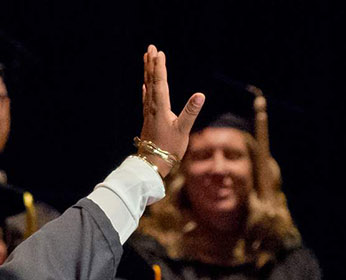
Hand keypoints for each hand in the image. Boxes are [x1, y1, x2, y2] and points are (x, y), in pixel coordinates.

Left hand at [137, 45, 205, 178]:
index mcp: (160, 108)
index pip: (160, 83)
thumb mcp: (183, 130)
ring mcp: (149, 113)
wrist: (151, 165)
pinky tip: (145, 86)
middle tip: (150, 48)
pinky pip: (147, 99)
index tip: (159, 53)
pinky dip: (146, 89)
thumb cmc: (168, 149)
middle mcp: (152, 108)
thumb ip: (191, 112)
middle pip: (151, 81)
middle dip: (151, 64)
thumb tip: (200, 95)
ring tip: (146, 59)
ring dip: (147, 73)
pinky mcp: (149, 120)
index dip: (159, 67)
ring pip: (148, 88)